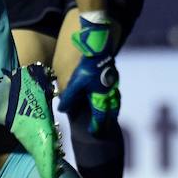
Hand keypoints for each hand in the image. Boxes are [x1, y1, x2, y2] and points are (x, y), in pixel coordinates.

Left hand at [58, 17, 119, 134]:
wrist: (98, 44)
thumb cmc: (87, 65)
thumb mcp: (75, 81)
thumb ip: (69, 97)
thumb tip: (62, 110)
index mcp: (101, 96)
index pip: (101, 116)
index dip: (97, 126)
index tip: (94, 134)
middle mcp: (110, 91)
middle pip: (112, 110)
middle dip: (108, 120)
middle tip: (105, 128)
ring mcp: (113, 82)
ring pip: (115, 100)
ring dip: (111, 109)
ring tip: (108, 114)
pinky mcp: (112, 72)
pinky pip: (114, 90)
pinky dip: (111, 96)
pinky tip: (105, 94)